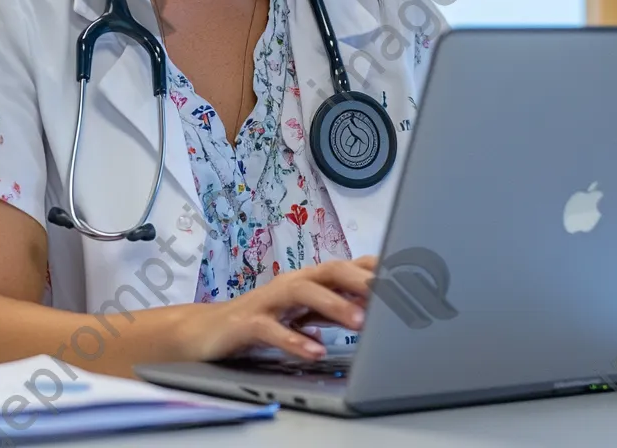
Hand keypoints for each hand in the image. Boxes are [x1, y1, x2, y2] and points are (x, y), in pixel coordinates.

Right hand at [183, 256, 377, 361]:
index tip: (407, 278)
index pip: (347, 266)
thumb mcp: (305, 314)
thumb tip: (377, 306)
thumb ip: (337, 307)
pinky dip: (295, 340)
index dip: (376, 269)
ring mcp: (268, 300)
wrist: (209, 332)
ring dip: (333, 305)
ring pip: (303, 291)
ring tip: (359, 322)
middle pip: (329, 270)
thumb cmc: (262, 320)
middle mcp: (291, 283)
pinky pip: (273, 329)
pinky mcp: (247, 323)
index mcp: (308, 280)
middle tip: (390, 294)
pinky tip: (314, 351)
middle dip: (361, 280)